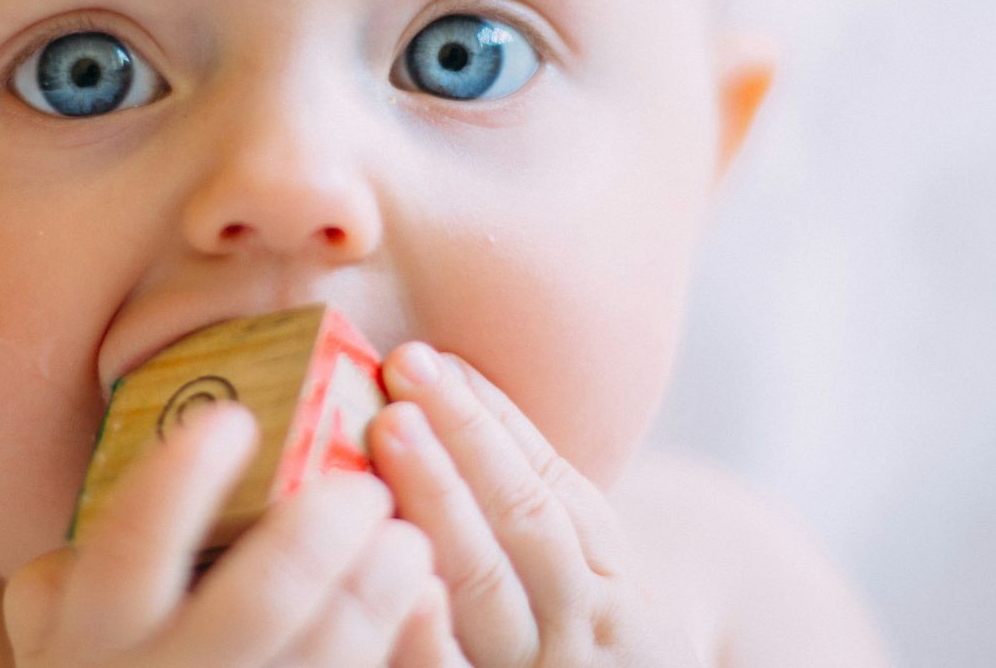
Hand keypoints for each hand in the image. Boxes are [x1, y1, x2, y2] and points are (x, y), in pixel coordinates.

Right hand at [3, 402, 466, 666]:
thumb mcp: (58, 631)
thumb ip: (74, 563)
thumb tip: (128, 477)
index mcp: (96, 635)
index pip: (135, 543)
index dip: (185, 478)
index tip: (232, 419)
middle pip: (260, 603)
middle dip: (321, 530)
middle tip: (361, 485)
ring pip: (329, 655)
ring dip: (378, 588)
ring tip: (405, 536)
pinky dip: (398, 643)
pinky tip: (416, 602)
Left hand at [370, 344, 700, 666]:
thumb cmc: (582, 627)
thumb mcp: (588, 555)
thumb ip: (528, 474)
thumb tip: (441, 366)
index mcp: (607, 576)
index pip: (546, 486)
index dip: (485, 421)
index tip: (425, 359)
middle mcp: (580, 628)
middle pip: (522, 531)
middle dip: (461, 451)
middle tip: (401, 384)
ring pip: (492, 592)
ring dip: (440, 510)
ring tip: (388, 439)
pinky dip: (428, 636)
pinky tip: (400, 587)